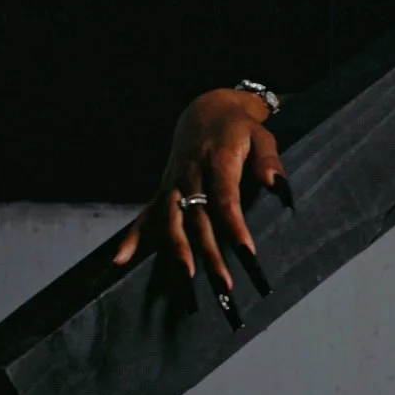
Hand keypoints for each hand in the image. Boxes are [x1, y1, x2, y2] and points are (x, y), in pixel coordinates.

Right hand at [111, 89, 290, 317]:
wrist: (206, 111)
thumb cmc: (239, 129)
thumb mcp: (261, 136)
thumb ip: (268, 161)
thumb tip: (274, 184)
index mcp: (218, 159)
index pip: (224, 197)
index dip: (234, 226)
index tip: (246, 252)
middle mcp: (190, 173)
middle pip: (198, 217)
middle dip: (210, 252)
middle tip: (224, 283)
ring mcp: (173, 182)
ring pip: (171, 220)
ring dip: (177, 251)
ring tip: (185, 279)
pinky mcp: (163, 190)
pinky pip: (146, 215)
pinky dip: (133, 237)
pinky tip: (120, 260)